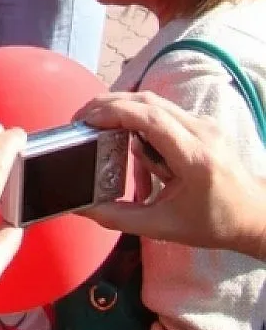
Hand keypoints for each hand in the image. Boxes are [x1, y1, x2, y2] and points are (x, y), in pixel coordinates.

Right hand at [75, 91, 265, 257]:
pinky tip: (135, 148)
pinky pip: (163, 113)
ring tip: (102, 131)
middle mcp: (202, 132)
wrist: (257, 217)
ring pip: (153, 103)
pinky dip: (140, 123)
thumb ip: (120, 218)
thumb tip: (82, 208)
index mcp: (195, 158)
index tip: (86, 119)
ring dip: (124, 113)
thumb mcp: (164, 227)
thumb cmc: (215, 224)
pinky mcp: (201, 123)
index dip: (114, 112)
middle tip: (82, 118)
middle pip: (148, 101)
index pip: (151, 119)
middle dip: (109, 105)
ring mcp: (204, 124)